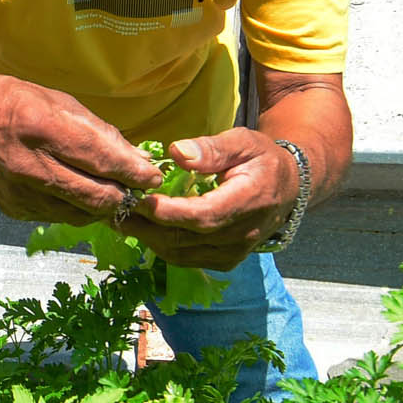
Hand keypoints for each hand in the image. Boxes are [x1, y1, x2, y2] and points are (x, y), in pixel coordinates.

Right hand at [0, 73, 161, 224]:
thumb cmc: (5, 100)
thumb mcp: (51, 98)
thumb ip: (94, 129)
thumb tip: (134, 156)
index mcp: (40, 126)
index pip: (98, 158)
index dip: (133, 171)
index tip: (154, 177)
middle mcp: (28, 165)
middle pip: (94, 196)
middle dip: (125, 196)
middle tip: (140, 189)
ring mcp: (18, 192)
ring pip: (80, 213)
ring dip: (103, 205)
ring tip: (114, 189)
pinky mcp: (12, 209)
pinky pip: (59, 215)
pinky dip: (77, 207)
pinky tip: (80, 191)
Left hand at [123, 129, 298, 270]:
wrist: (287, 188)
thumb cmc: (261, 159)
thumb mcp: (242, 142)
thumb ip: (211, 149)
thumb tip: (176, 153)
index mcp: (248, 202)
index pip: (202, 216)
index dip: (168, 212)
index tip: (138, 199)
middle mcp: (242, 235)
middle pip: (186, 239)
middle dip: (146, 226)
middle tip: (115, 209)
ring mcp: (234, 253)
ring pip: (181, 254)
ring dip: (149, 239)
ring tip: (121, 219)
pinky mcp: (225, 261)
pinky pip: (187, 259)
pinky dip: (162, 246)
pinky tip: (143, 230)